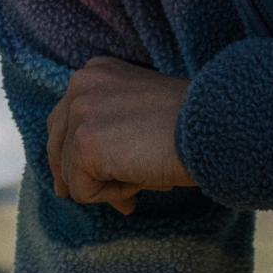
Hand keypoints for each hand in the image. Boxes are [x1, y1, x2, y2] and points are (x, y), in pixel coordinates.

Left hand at [46, 56, 193, 214]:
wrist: (216, 126)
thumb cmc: (189, 126)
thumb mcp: (139, 116)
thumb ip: (107, 134)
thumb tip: (71, 187)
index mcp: (95, 72)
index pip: (65, 122)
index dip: (81, 158)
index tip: (102, 179)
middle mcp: (80, 84)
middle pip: (57, 147)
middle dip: (82, 177)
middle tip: (120, 199)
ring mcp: (80, 112)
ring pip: (71, 174)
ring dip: (109, 186)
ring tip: (146, 178)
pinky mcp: (85, 144)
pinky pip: (83, 191)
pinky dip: (114, 196)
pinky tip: (142, 180)